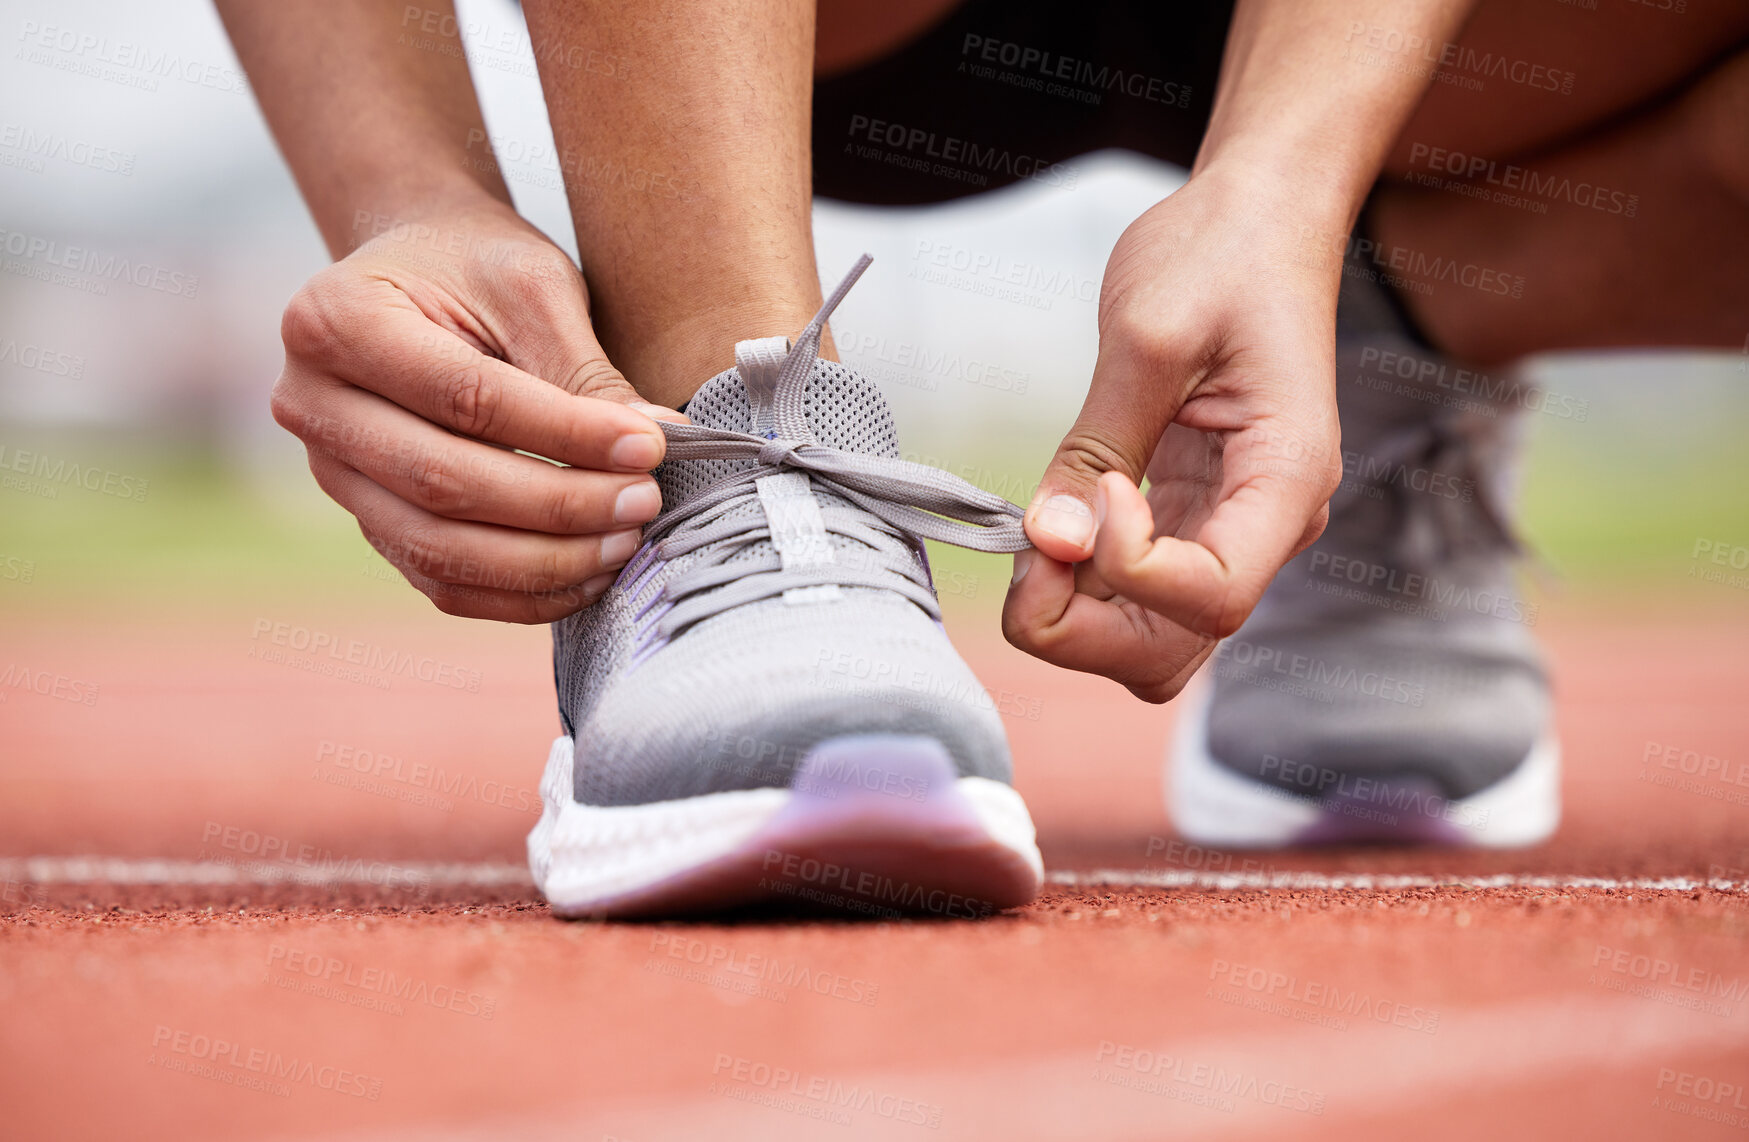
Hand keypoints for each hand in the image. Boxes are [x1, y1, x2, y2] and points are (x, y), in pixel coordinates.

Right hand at [270, 196, 683, 621]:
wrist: (420, 270)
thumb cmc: (476, 265)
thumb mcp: (532, 286)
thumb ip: (583, 370)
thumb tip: (661, 443)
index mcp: (335, 321)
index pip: (465, 398)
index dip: (564, 433)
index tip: (649, 447)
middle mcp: (311, 406)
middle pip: (443, 483)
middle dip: (558, 505)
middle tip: (645, 502)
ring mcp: (331, 475)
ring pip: (438, 549)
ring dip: (543, 562)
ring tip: (626, 542)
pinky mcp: (368, 521)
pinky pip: (440, 581)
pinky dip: (519, 592)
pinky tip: (590, 574)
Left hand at [1002, 165, 1343, 700]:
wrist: (1262, 215)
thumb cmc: (1220, 254)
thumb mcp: (1145, 335)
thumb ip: (1095, 444)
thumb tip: (1047, 537)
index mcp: (1286, 480)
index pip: (1210, 598)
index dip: (1126, 569)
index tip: (1097, 485)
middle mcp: (1271, 526)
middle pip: (1172, 648)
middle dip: (1080, 625)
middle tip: (1029, 542)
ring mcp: (1233, 531)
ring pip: (1150, 643)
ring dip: (1075, 615)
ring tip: (1037, 533)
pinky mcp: (1195, 519)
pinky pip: (1136, 596)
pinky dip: (1081, 584)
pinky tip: (1052, 523)